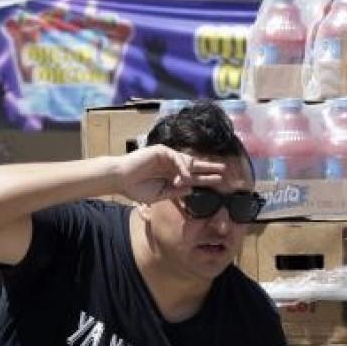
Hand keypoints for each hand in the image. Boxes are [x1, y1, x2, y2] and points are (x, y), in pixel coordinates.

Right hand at [111, 144, 225, 204]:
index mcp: (172, 176)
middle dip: (210, 169)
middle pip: (195, 166)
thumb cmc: (137, 188)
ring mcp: (167, 157)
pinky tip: (186, 175)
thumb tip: (192, 188)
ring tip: (216, 174)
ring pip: (188, 162)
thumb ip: (175, 191)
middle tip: (226, 171)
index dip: (206, 179)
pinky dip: (182, 166)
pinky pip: (175, 158)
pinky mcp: (160, 151)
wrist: (120, 179)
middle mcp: (172, 165)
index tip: (220, 183)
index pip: (192, 177)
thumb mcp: (160, 195)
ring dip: (201, 169)